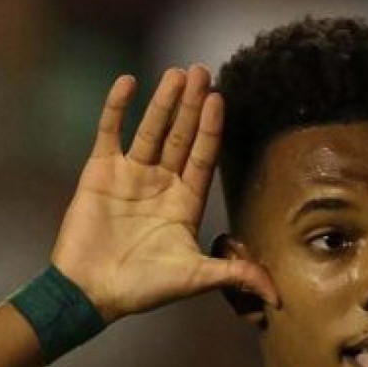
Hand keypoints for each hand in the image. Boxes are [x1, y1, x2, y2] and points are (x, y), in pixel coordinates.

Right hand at [51, 66, 277, 322]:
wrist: (90, 293)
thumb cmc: (142, 288)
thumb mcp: (195, 278)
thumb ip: (235, 274)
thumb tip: (277, 296)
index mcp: (185, 203)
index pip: (203, 157)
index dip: (212, 129)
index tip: (220, 99)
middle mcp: (161, 184)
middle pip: (181, 136)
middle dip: (192, 105)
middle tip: (202, 70)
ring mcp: (130, 175)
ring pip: (150, 129)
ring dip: (163, 101)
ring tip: (177, 72)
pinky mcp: (99, 172)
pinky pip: (109, 132)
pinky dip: (117, 107)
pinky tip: (128, 82)